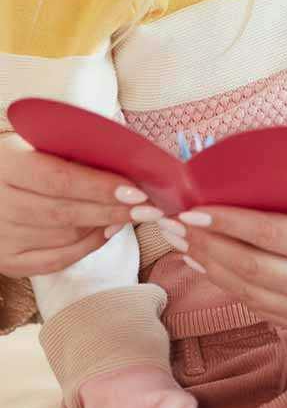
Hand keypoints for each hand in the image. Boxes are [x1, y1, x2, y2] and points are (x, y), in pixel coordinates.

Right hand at [0, 132, 141, 277]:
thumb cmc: (26, 160)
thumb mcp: (42, 146)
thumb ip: (77, 154)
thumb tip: (131, 166)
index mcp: (6, 167)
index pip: (59, 180)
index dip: (100, 188)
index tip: (137, 191)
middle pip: (64, 213)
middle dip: (113, 211)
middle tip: (150, 209)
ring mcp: (0, 237)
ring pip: (64, 237)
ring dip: (104, 226)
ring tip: (132, 215)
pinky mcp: (6, 261)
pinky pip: (55, 261)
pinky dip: (87, 247)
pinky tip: (108, 231)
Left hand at [170, 200, 286, 333]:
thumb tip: (249, 176)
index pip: (268, 232)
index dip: (227, 222)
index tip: (193, 209)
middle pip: (248, 263)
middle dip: (205, 242)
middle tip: (174, 223)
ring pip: (244, 288)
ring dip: (206, 264)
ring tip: (180, 242)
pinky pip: (253, 304)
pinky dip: (224, 284)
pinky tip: (205, 264)